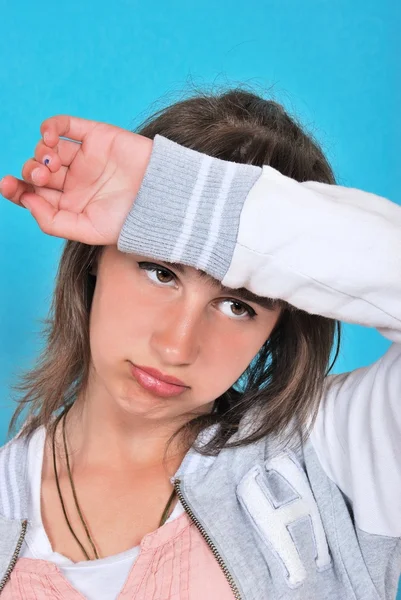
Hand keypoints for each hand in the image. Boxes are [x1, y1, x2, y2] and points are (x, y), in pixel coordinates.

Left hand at [0, 116, 152, 243]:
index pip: (34, 194)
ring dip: (40, 152)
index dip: (16, 189)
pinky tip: (49, 137)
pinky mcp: (95, 136)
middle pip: (37, 170)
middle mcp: (74, 180)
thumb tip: (25, 200)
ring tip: (52, 163)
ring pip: (47, 148)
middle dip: (31, 172)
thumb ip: (52, 221)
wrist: (161, 198)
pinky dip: (50, 127)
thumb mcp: (87, 231)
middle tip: (42, 177)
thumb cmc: (130, 220)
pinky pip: (64, 125)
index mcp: (70, 203)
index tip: (7, 185)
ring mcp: (84, 157)